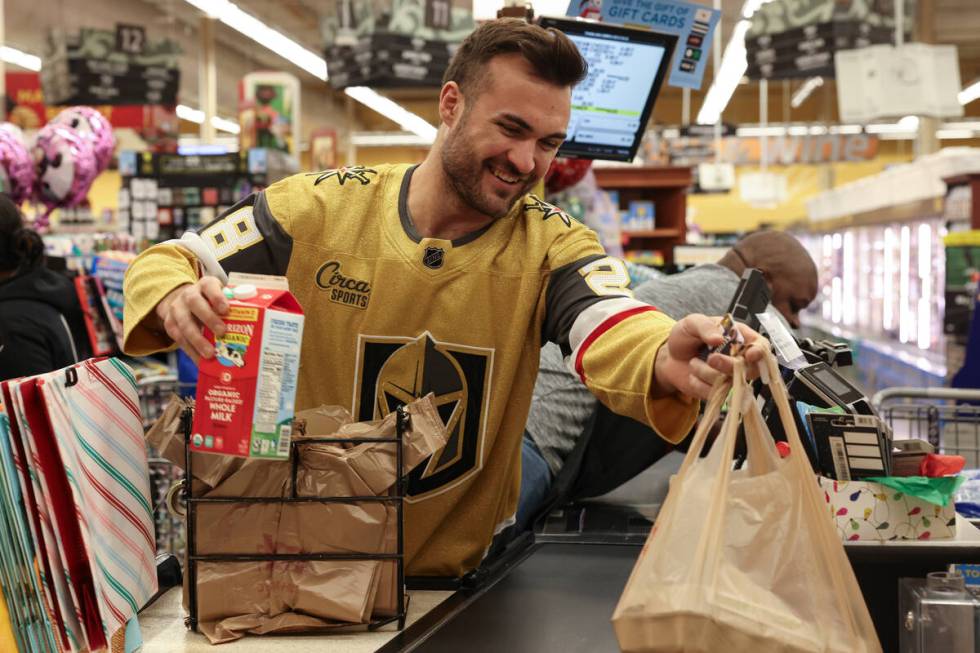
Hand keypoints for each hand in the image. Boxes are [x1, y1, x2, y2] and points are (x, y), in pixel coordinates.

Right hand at [155, 277, 228, 362]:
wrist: (183, 302)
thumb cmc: (210, 302)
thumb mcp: (221, 297)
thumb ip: (234, 304)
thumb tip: (256, 321)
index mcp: (205, 285)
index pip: (210, 286)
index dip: (217, 297)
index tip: (226, 310)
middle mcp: (189, 294)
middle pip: (195, 303)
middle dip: (209, 318)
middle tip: (222, 332)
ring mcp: (177, 309)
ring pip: (184, 323)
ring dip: (197, 340)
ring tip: (210, 354)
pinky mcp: (170, 323)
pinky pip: (179, 338)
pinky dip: (190, 351)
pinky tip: (200, 361)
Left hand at [652, 314, 769, 400]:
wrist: (669, 357)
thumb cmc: (685, 336)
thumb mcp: (692, 323)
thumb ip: (705, 327)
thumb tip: (719, 338)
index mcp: (740, 337)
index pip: (761, 346)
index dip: (759, 352)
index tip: (749, 355)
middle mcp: (740, 359)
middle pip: (751, 370)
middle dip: (729, 365)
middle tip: (710, 359)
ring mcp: (731, 377)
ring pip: (731, 384)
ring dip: (707, 374)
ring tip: (693, 363)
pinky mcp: (720, 392)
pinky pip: (716, 395)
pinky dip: (699, 385)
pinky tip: (693, 376)